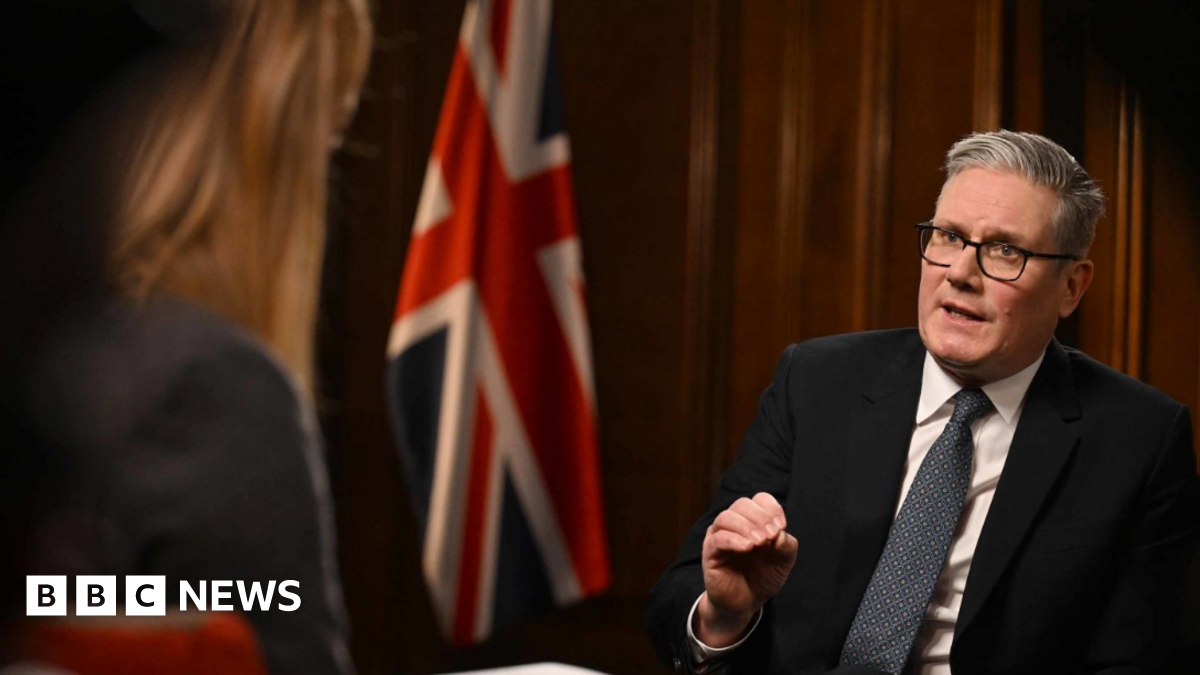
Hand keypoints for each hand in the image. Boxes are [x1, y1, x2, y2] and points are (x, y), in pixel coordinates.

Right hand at [695, 492, 797, 647]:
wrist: (746, 603)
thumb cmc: (762, 577)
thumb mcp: (783, 561)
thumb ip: (786, 544)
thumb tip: (779, 533)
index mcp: (752, 521)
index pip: (759, 499)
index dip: (772, 509)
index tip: (782, 527)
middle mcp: (734, 524)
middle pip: (742, 504)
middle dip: (760, 517)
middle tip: (771, 536)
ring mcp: (719, 536)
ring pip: (727, 517)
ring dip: (746, 526)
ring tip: (760, 542)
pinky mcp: (710, 553)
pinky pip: (718, 539)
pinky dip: (734, 540)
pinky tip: (748, 547)